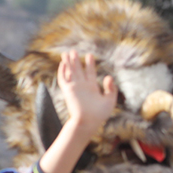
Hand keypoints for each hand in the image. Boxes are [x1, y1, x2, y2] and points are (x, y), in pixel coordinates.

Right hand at [37, 51, 117, 172]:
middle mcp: (82, 86)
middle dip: (76, 60)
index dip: (90, 64)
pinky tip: (63, 63)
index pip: (90, 72)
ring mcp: (74, 88)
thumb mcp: (110, 100)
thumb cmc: (100, 114)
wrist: (89, 122)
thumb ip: (111, 88)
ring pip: (70, 72)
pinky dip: (62, 71)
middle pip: (78, 70)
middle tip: (74, 50)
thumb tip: (109, 76)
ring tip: (67, 53)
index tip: (89, 55)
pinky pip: (63, 79)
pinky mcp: (68, 90)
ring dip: (68, 63)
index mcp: (92, 88)